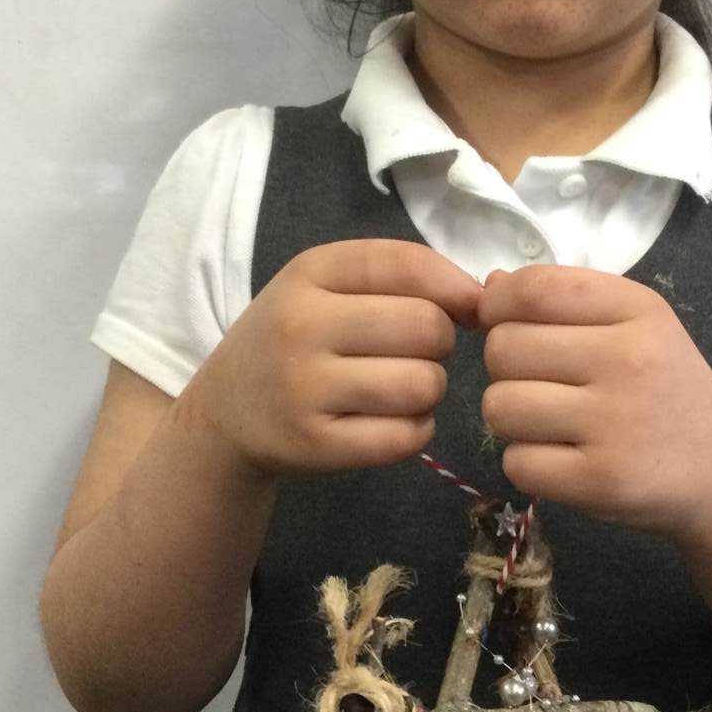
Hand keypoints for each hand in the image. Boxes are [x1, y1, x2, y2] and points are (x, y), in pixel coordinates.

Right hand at [182, 239, 480, 479]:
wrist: (226, 414)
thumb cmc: (295, 340)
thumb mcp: (328, 287)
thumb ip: (404, 276)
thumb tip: (486, 297)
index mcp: (309, 272)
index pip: (409, 266)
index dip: (456, 289)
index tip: (465, 310)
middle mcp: (300, 325)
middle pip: (427, 328)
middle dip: (440, 344)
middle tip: (414, 355)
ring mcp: (303, 388)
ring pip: (423, 385)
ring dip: (430, 390)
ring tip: (402, 389)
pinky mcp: (314, 445)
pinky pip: (405, 437)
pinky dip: (416, 432)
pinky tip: (393, 423)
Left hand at [477, 265, 711, 539]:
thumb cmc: (668, 393)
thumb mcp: (639, 327)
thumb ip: (567, 301)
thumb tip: (488, 287)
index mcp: (639, 310)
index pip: (532, 289)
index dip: (497, 305)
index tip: (503, 324)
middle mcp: (629, 360)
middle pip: (503, 348)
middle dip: (507, 368)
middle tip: (543, 385)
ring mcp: (616, 423)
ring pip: (499, 406)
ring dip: (512, 418)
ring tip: (551, 423)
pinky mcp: (600, 481)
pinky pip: (515, 462)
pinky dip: (527, 464)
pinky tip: (562, 459)